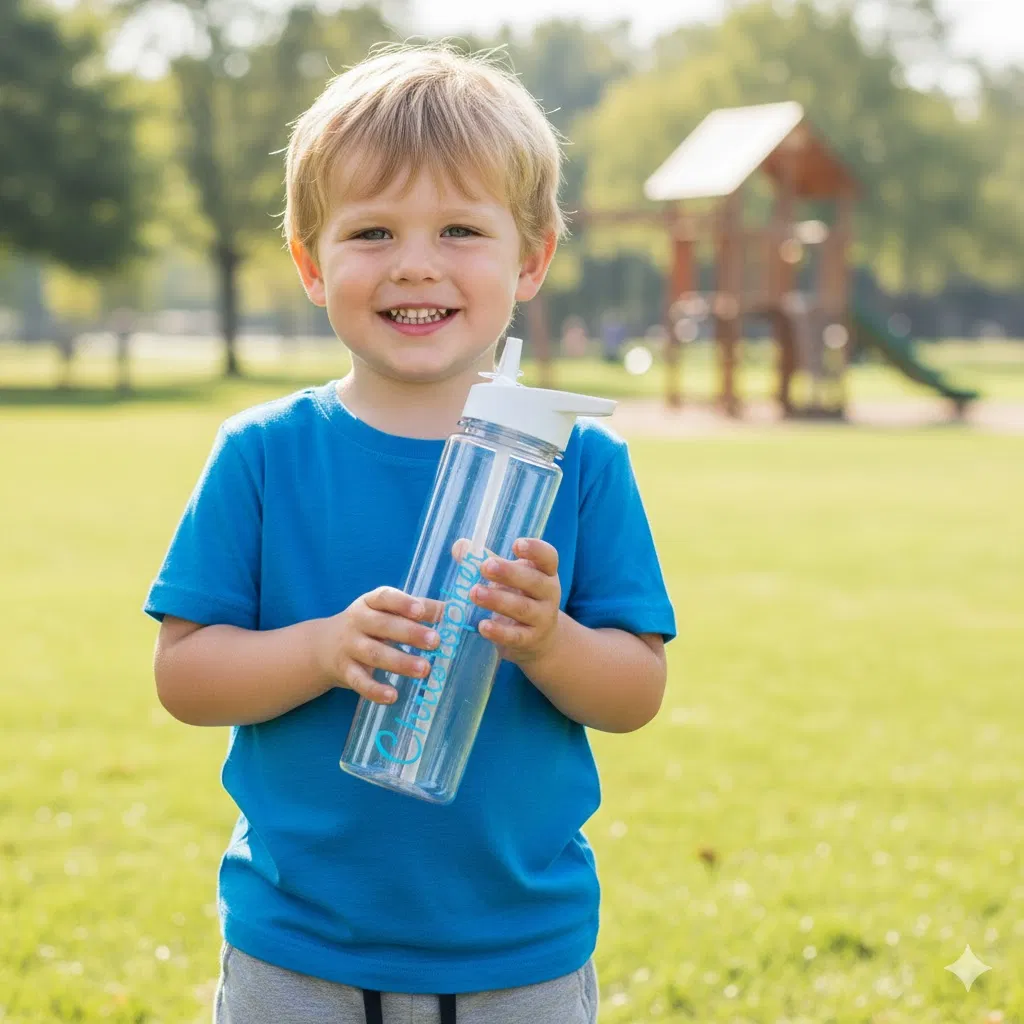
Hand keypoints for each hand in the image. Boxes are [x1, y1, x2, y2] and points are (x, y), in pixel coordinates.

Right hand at [315, 587, 443, 703]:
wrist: (324, 646)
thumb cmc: (370, 625)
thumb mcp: (388, 611)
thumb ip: (419, 609)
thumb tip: (454, 611)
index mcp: (370, 602)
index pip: (385, 597)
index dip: (402, 603)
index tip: (421, 611)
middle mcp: (358, 621)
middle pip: (383, 625)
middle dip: (410, 634)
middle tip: (435, 642)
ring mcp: (349, 646)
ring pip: (374, 653)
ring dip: (400, 662)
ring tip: (425, 670)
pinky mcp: (345, 671)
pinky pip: (359, 681)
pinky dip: (375, 690)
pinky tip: (393, 696)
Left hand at [469, 538, 560, 669]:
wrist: (538, 638)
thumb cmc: (519, 596)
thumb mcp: (507, 577)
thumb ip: (486, 560)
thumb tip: (461, 546)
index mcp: (545, 572)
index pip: (548, 557)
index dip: (535, 550)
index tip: (516, 544)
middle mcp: (548, 593)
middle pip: (534, 581)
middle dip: (509, 573)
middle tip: (485, 566)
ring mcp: (542, 618)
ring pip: (522, 608)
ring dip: (498, 600)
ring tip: (474, 592)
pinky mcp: (530, 639)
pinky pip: (515, 636)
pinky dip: (499, 632)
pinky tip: (482, 626)